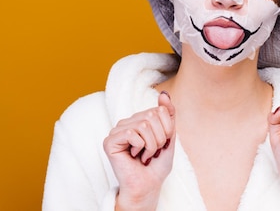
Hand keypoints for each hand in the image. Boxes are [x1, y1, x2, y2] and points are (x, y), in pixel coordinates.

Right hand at [103, 91, 174, 209]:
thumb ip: (168, 114)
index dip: (168, 129)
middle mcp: (128, 121)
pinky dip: (140, 147)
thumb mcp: (169, 136)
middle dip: (160, 138)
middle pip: (152, 116)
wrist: (148, 185)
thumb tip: (163, 94)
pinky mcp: (110, 141)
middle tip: (153, 152)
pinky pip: (132, 133)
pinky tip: (135, 156)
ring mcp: (118, 130)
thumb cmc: (157, 164)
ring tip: (145, 155)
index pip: (160, 110)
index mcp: (141, 118)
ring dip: (151, 145)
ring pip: (144, 124)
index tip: (162, 144)